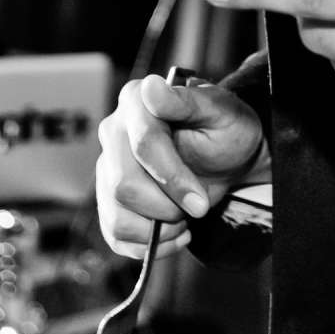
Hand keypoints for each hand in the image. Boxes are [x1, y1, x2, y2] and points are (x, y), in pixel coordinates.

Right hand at [95, 71, 266, 259]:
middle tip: (198, 207)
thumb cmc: (226, 131)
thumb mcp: (219, 112)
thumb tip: (151, 87)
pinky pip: (115, 235)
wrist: (227, 160)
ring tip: (185, 219)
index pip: (143, 144)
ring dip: (158, 229)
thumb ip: (185, 101)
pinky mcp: (109, 200)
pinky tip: (174, 233)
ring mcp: (107, 168)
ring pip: (116, 214)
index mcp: (136, 101)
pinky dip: (148, 246)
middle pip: (124, 184)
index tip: (201, 203)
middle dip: (167, 207)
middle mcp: (113, 132)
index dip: (173, 178)